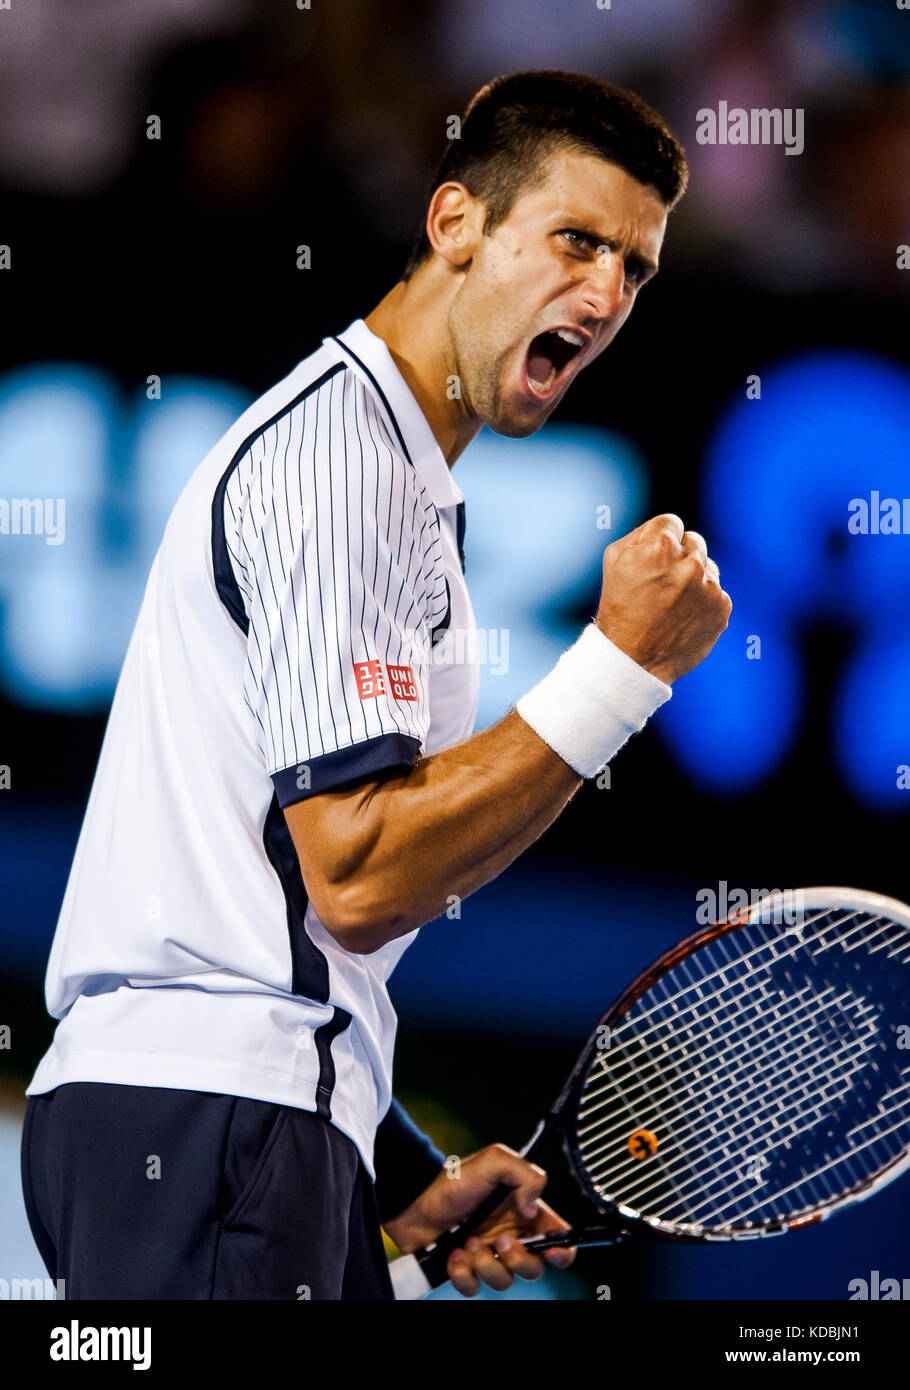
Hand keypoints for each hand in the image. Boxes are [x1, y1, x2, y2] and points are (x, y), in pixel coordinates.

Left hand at [383, 1143, 575, 1296]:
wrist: (414, 1198)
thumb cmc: (454, 1180)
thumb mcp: (493, 1160)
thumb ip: (526, 1175)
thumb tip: (532, 1210)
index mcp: (524, 1212)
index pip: (557, 1237)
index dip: (562, 1250)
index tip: (551, 1252)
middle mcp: (511, 1236)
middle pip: (535, 1267)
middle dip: (519, 1259)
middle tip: (500, 1241)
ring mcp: (488, 1255)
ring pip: (505, 1281)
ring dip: (486, 1264)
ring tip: (467, 1242)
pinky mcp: (466, 1270)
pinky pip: (475, 1288)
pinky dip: (463, 1274)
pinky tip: (453, 1254)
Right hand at [596, 513, 731, 683]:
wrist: (633, 659)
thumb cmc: (619, 607)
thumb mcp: (614, 560)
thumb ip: (641, 534)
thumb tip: (665, 528)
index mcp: (660, 546)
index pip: (671, 522)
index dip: (658, 539)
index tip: (652, 558)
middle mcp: (689, 562)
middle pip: (693, 541)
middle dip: (679, 555)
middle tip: (661, 582)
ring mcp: (709, 586)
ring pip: (707, 566)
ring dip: (693, 578)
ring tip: (671, 602)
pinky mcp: (722, 606)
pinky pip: (717, 591)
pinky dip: (703, 601)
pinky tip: (684, 616)